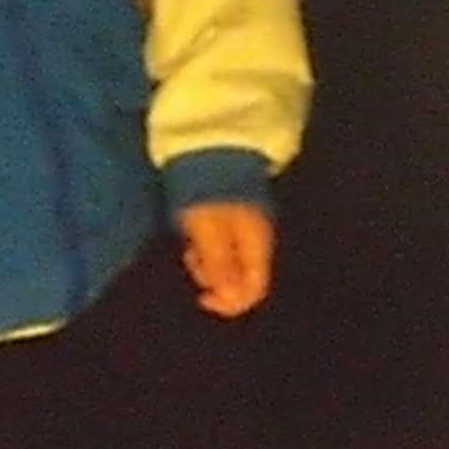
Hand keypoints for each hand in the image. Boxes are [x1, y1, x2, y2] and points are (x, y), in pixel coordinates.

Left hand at [180, 199, 276, 317]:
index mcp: (257, 244)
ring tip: (190, 249)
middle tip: (192, 263)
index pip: (255, 289)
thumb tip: (230, 298)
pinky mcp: (235, 218)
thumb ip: (219, 266)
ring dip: (210, 266)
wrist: (210, 146)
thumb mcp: (208, 231)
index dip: (230, 302)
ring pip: (233, 265)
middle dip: (216, 282)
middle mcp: (258, 240)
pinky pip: (227, 248)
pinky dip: (209, 251)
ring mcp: (248, 228)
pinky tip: (195, 239)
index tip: (202, 297)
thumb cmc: (208, 190)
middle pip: (244, 280)